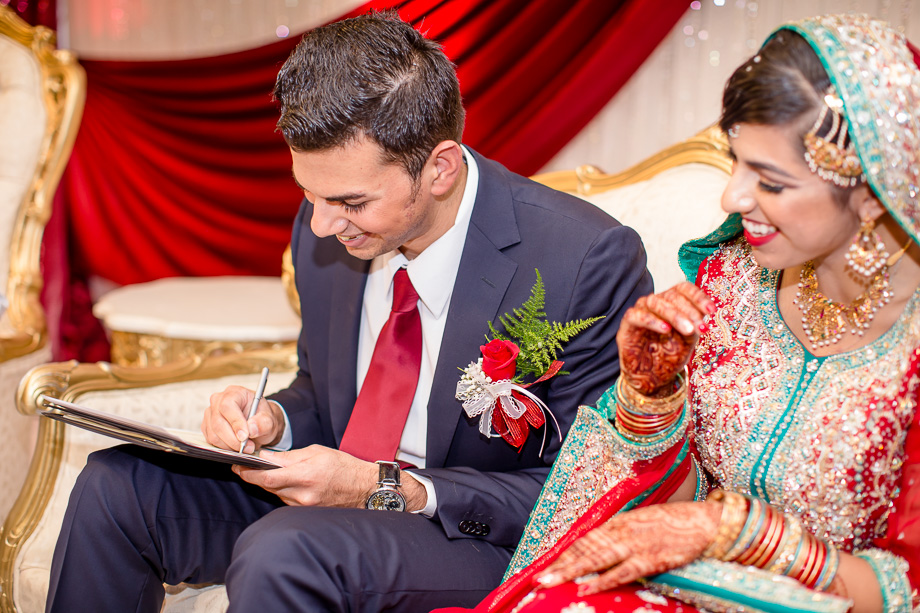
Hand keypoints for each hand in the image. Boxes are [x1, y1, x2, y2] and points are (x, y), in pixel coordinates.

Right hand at [201, 385, 283, 452]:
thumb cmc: (262, 418)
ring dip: (230, 445)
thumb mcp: (269, 420)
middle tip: (248, 446)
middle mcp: (219, 400)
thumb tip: (251, 429)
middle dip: (234, 439)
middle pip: (218, 422)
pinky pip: (211, 440)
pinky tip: (235, 445)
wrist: (257, 424)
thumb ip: (263, 423)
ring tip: (245, 446)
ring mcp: (210, 413)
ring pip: (214, 434)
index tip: (245, 436)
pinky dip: (224, 447)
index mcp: (235, 392)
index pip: (228, 406)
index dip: (235, 422)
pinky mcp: (207, 426)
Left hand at [233, 445, 377, 506]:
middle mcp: (303, 494)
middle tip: (244, 466)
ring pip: (276, 493)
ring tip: (265, 471)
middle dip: (255, 476)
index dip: (249, 473)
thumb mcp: (316, 452)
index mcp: (306, 476)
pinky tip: (284, 482)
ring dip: (269, 483)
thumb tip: (265, 457)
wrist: (363, 488)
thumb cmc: (343, 466)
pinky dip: (281, 490)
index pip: (269, 478)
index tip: (238, 466)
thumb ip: (289, 456)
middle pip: (269, 486)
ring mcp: (304, 506)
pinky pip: (286, 499)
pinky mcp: (306, 512)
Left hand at [533, 501, 719, 596]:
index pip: (585, 539)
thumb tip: (602, 548)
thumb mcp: (642, 524)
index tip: (547, 564)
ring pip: (596, 560)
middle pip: (585, 550)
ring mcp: (634, 545)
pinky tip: (585, 587)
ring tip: (551, 581)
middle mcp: (622, 532)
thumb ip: (621, 535)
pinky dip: (602, 580)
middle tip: (539, 577)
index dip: (565, 553)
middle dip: (561, 565)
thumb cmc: (674, 524)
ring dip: (571, 572)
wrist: (704, 522)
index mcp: (619, 523)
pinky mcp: (650, 559)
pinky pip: (621, 572)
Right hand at [616, 282, 714, 394]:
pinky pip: (636, 315)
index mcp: (672, 303)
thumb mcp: (688, 339)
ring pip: (654, 302)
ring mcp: (640, 312)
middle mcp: (656, 303)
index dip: (698, 296)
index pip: (683, 289)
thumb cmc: (670, 356)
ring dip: (674, 315)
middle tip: (700, 328)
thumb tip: (705, 311)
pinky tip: (665, 330)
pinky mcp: (627, 324)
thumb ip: (695, 324)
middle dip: (689, 311)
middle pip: (671, 295)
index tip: (711, 310)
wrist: (652, 378)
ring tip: (688, 331)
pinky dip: (651, 320)